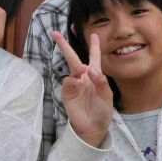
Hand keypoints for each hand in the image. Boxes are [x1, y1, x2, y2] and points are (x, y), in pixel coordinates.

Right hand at [53, 31, 113, 146]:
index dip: (94, 46)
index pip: (94, 58)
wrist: (92, 127)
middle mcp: (83, 77)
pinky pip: (68, 81)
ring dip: (77, 68)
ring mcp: (74, 84)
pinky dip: (72, 81)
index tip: (93, 34)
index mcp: (96, 76)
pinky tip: (77, 85)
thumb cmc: (102, 111)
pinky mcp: (67, 92)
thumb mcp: (107, 95)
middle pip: (74, 58)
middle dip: (64, 46)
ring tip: (82, 76)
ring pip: (71, 69)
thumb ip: (100, 81)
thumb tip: (88, 69)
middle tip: (55, 33)